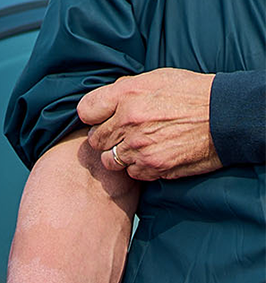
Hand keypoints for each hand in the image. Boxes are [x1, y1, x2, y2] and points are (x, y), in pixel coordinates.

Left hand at [79, 68, 220, 180]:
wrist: (228, 116)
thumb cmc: (194, 94)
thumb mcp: (157, 78)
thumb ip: (125, 89)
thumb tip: (105, 101)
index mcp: (127, 95)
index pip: (85, 110)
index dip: (94, 116)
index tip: (103, 119)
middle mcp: (128, 121)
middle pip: (95, 139)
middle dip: (108, 137)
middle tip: (127, 134)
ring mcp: (139, 147)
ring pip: (110, 159)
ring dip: (122, 155)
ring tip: (141, 146)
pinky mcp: (153, 166)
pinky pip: (132, 173)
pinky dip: (140, 167)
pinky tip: (155, 155)